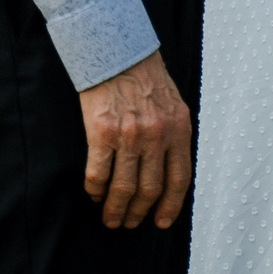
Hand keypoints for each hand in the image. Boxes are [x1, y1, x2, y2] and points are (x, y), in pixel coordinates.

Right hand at [77, 48, 192, 229]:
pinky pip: (98, 172)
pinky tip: (93, 194)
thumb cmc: (145, 77)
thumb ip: (174, 136)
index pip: (179, 180)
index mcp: (179, 130)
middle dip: (138, 213)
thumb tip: (170, 172)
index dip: (170, 206)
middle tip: (128, 223)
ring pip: (123, 188)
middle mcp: (157, 136)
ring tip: (110, 218)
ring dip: (115, 209)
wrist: (118, 50)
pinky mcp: (102, 132)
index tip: (160, 222)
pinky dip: (95, 189)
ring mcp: (130, 135)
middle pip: (149, 189)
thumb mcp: (173, 105)